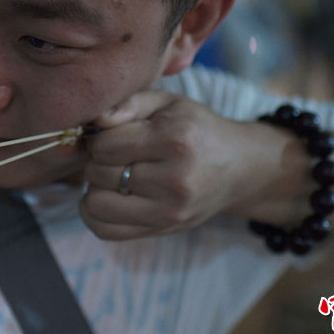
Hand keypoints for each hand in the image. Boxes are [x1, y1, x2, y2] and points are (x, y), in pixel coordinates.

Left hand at [79, 90, 285, 239]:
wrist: (238, 168)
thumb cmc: (195, 129)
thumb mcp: (168, 103)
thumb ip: (129, 103)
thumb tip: (95, 120)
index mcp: (174, 139)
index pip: (104, 146)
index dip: (98, 138)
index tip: (110, 136)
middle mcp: (174, 179)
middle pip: (98, 174)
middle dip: (96, 162)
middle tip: (113, 156)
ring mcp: (170, 211)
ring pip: (96, 205)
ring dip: (95, 189)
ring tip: (112, 177)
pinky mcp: (164, 230)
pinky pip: (106, 230)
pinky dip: (96, 215)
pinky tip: (110, 198)